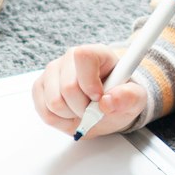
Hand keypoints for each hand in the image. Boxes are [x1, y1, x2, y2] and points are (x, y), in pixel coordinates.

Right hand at [32, 44, 146, 139]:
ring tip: (83, 111)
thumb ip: (129, 97)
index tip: (99, 97)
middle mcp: (70, 59)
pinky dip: (60, 121)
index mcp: (95, 53)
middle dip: (84, 108)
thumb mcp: (135, 99)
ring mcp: (52, 72)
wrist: (106, 106)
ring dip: (72, 115)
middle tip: (95, 110)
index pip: (83, 56)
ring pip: (54, 102)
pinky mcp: (40, 88)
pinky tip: (71, 114)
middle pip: (68, 87)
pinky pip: (45, 112)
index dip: (89, 82)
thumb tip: (108, 101)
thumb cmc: (118, 97)